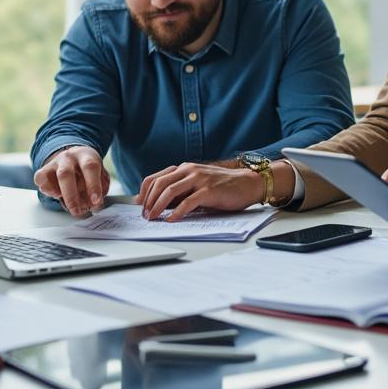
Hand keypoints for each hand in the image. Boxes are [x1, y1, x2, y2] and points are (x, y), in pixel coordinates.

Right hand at [33, 145, 110, 216]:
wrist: (73, 158)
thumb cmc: (88, 170)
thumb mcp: (100, 175)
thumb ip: (101, 188)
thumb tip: (95, 204)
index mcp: (87, 155)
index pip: (90, 167)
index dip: (93, 185)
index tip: (96, 201)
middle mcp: (69, 157)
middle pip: (66, 174)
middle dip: (72, 196)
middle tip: (78, 211)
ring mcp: (55, 162)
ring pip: (54, 178)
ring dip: (63, 196)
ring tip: (71, 206)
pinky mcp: (44, 170)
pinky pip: (41, 180)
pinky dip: (48, 191)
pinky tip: (58, 195)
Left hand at [135, 163, 263, 220]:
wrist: (248, 183)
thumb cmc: (223, 186)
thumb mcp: (197, 184)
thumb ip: (181, 190)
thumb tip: (160, 205)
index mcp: (184, 168)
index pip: (155, 178)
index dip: (144, 192)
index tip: (139, 205)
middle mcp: (189, 170)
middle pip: (159, 184)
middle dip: (148, 201)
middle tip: (145, 216)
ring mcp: (199, 179)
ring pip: (170, 191)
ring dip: (158, 207)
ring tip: (153, 218)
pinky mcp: (208, 191)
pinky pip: (188, 202)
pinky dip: (177, 212)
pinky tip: (172, 220)